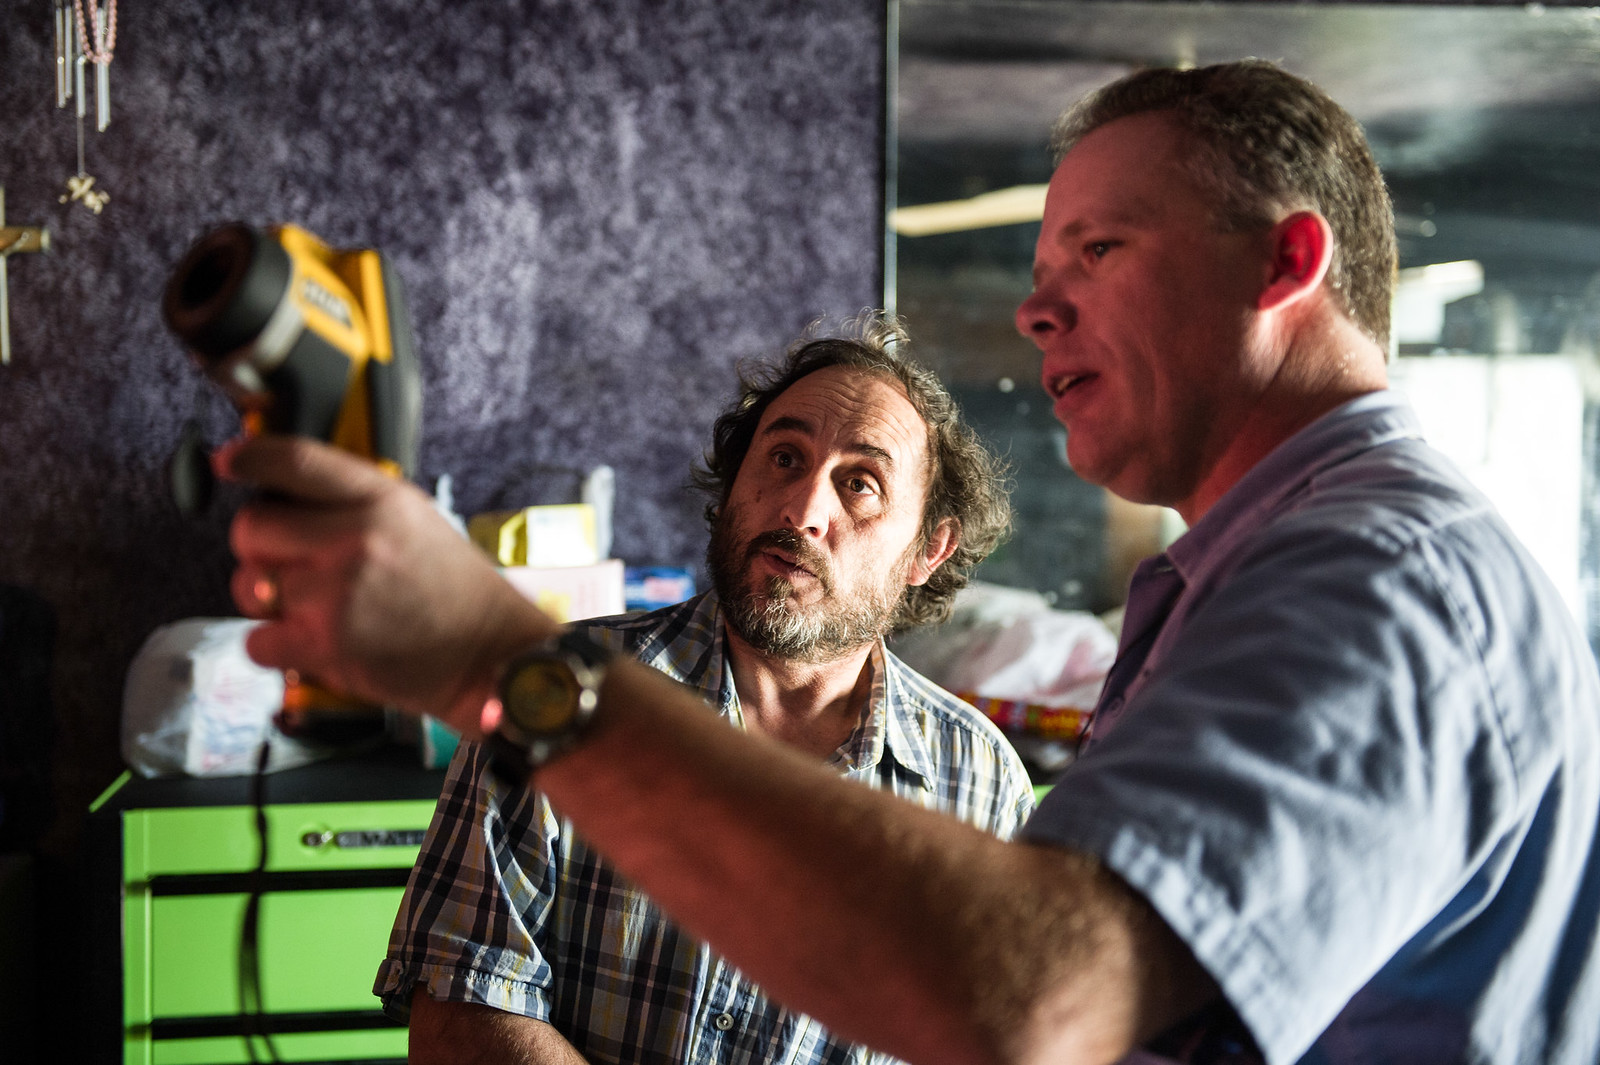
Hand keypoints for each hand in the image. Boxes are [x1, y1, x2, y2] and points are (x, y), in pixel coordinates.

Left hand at [216, 435, 556, 732]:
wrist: (490, 654)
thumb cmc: (456, 591)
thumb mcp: (416, 520)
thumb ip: (354, 502)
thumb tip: (287, 493)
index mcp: (381, 500)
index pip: (297, 461)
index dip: (252, 457)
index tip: (232, 461)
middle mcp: (353, 539)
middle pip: (252, 528)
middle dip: (262, 547)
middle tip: (292, 563)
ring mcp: (333, 594)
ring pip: (249, 586)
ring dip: (268, 599)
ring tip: (312, 607)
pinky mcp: (323, 645)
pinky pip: (256, 640)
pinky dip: (276, 646)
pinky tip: (313, 641)